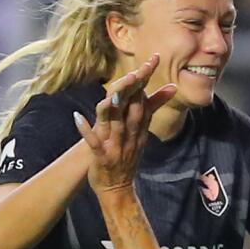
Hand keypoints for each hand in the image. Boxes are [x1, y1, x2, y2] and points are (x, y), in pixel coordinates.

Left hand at [74, 55, 177, 193]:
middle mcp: (129, 136)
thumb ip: (154, 107)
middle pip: (133, 111)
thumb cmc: (128, 155)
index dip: (147, 81)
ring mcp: (115, 147)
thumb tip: (172, 86)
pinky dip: (85, 130)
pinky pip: (93, 143)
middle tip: (135, 73)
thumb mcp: (143, 132)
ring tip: (112, 93)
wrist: (117, 188)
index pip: (144, 101)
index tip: (152, 60)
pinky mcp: (101, 157)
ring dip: (113, 110)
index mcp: (138, 129)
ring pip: (115, 125)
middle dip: (134, 92)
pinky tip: (77, 117)